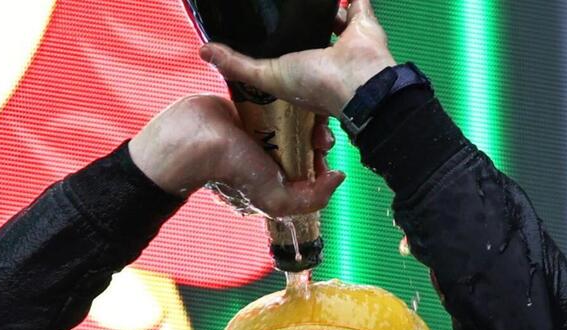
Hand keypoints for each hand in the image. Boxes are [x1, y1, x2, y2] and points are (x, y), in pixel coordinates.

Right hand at [129, 95, 343, 216]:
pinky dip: (284, 96)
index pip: (310, 169)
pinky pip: (273, 99)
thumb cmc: (232, 171)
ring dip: (304, 113)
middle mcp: (270, 154)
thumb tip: (338, 177)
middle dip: (316, 135)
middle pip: (304, 141)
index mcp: (277, 177)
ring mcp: (259, 130)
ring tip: (311, 110)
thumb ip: (311, 199)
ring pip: (292, 118)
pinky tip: (295, 94)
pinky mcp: (249, 106)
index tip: (325, 153)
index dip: (322, 161)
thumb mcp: (277, 199)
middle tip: (319, 130)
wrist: (193, 139)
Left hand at [199, 0, 396, 116]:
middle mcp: (323, 57)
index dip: (277, 48)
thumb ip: (237, 64)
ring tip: (307, 1)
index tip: (268, 35)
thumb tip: (204, 50)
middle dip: (301, 25)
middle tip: (287, 12)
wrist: (359, 82)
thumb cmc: (316, 85)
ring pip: (333, 19)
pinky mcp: (362, 23)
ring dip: (322, 9)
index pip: (286, 57)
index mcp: (303, 71)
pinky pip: (358, 4)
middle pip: (309, 36)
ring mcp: (344, 40)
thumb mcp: (267, 76)